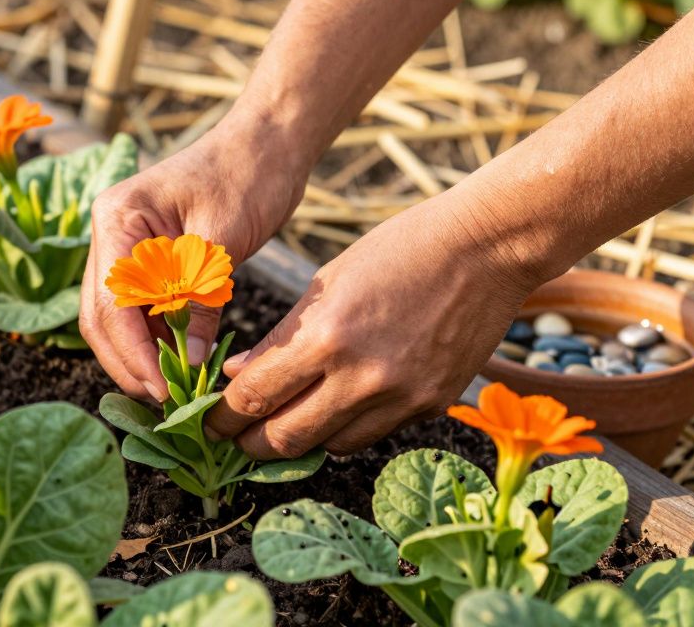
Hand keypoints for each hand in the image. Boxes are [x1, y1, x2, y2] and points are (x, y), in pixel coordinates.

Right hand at [79, 105, 310, 401]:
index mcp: (118, 219)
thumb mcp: (223, 240)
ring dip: (138, 356)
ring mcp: (127, 248)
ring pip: (115, 318)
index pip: (109, 301)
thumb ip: (199, 299)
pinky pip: (141, 309)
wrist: (269, 141)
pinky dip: (155, 339)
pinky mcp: (150, 260)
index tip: (162, 388)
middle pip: (99, 315)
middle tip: (163, 402)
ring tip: (172, 392)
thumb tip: (187, 363)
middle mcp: (111, 234)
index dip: (132, 352)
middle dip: (127, 363)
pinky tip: (179, 365)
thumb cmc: (248, 174)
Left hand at [203, 192, 541, 457]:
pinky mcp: (431, 406)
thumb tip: (237, 378)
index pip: (254, 397)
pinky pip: (372, 435)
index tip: (208, 421)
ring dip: (297, 441)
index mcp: (324, 337)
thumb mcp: (323, 283)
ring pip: (329, 446)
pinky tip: (330, 413)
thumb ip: (280, 339)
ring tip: (278, 428)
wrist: (485, 247)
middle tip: (230, 441)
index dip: (223, 417)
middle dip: (248, 445)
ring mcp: (400, 397)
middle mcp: (361, 376)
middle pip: (285, 437)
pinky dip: (343, 431)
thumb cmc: (397, 250)